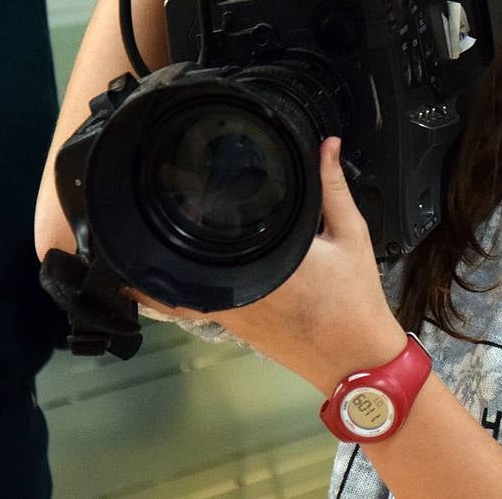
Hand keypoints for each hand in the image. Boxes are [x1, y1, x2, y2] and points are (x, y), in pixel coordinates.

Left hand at [140, 137, 405, 394]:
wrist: (355, 356)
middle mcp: (240, 287)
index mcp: (269, 259)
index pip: (217, 231)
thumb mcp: (352, 235)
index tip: (170, 181)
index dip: (188, 208)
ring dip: (162, 265)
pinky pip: (193, 306)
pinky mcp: (232, 327)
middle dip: (168, 231)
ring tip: (146, 236)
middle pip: (185, 259)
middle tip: (155, 199)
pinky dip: (175, 291)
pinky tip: (167, 274)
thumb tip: (327, 144)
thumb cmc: (355, 295)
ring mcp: (230, 312)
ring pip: (178, 288)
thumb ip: (333, 188)